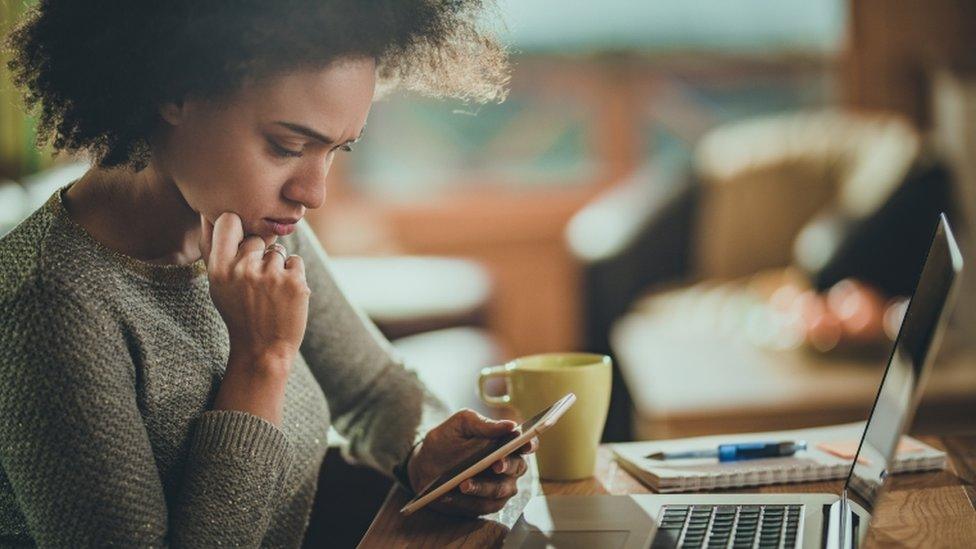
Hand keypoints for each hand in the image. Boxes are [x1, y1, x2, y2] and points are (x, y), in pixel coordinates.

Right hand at [199, 212, 309, 367]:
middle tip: (256, 284)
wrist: (263, 349)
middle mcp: (243, 269)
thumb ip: (214, 250)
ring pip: (278, 251)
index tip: (240, 240)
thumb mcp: (218, 285)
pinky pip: (295, 261)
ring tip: (270, 293)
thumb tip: (209, 212)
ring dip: (277, 267)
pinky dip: (293, 275)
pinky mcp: (295, 282)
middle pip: (257, 238)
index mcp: (219, 269)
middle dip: (259, 255)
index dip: (237, 226)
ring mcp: (271, 275)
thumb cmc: (239, 313)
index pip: (228, 220)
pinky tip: (284, 295)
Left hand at [407, 409, 537, 516]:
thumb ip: (483, 424)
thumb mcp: (460, 425)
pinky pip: (482, 506)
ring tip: (464, 484)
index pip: (526, 444)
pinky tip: (450, 495)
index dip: (530, 444)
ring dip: (483, 487)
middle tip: (495, 464)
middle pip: (518, 467)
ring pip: (501, 490)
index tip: (525, 444)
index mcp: (506, 443)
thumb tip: (510, 425)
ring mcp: (499, 487)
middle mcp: (508, 466)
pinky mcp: (485, 505)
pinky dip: (467, 501)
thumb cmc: (447, 441)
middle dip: (507, 466)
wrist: (424, 465)